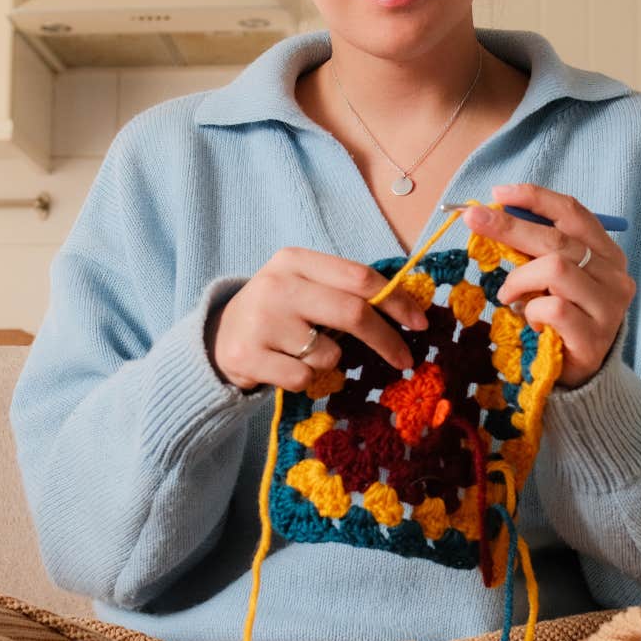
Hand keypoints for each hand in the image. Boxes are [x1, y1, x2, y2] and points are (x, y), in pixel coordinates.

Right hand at [209, 247, 429, 393]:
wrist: (219, 337)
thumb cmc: (279, 312)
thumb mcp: (305, 287)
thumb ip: (346, 292)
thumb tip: (408, 311)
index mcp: (296, 260)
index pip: (359, 277)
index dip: (396, 301)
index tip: (420, 322)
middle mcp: (277, 284)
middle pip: (352, 313)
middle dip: (387, 340)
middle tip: (405, 360)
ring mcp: (261, 320)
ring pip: (328, 354)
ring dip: (329, 362)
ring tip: (302, 352)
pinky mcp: (248, 355)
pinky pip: (303, 379)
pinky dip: (304, 380)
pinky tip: (282, 366)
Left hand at [461, 183, 634, 388]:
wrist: (581, 375)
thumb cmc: (562, 320)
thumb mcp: (552, 279)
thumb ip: (537, 250)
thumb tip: (493, 215)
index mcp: (606, 254)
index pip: (573, 213)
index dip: (535, 198)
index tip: (498, 193)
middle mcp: (614, 276)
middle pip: (557, 239)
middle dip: (510, 226)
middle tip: (473, 220)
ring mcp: (609, 307)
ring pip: (556, 269)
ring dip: (520, 280)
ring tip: (509, 296)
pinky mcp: (595, 337)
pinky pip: (553, 308)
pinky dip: (532, 311)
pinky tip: (531, 322)